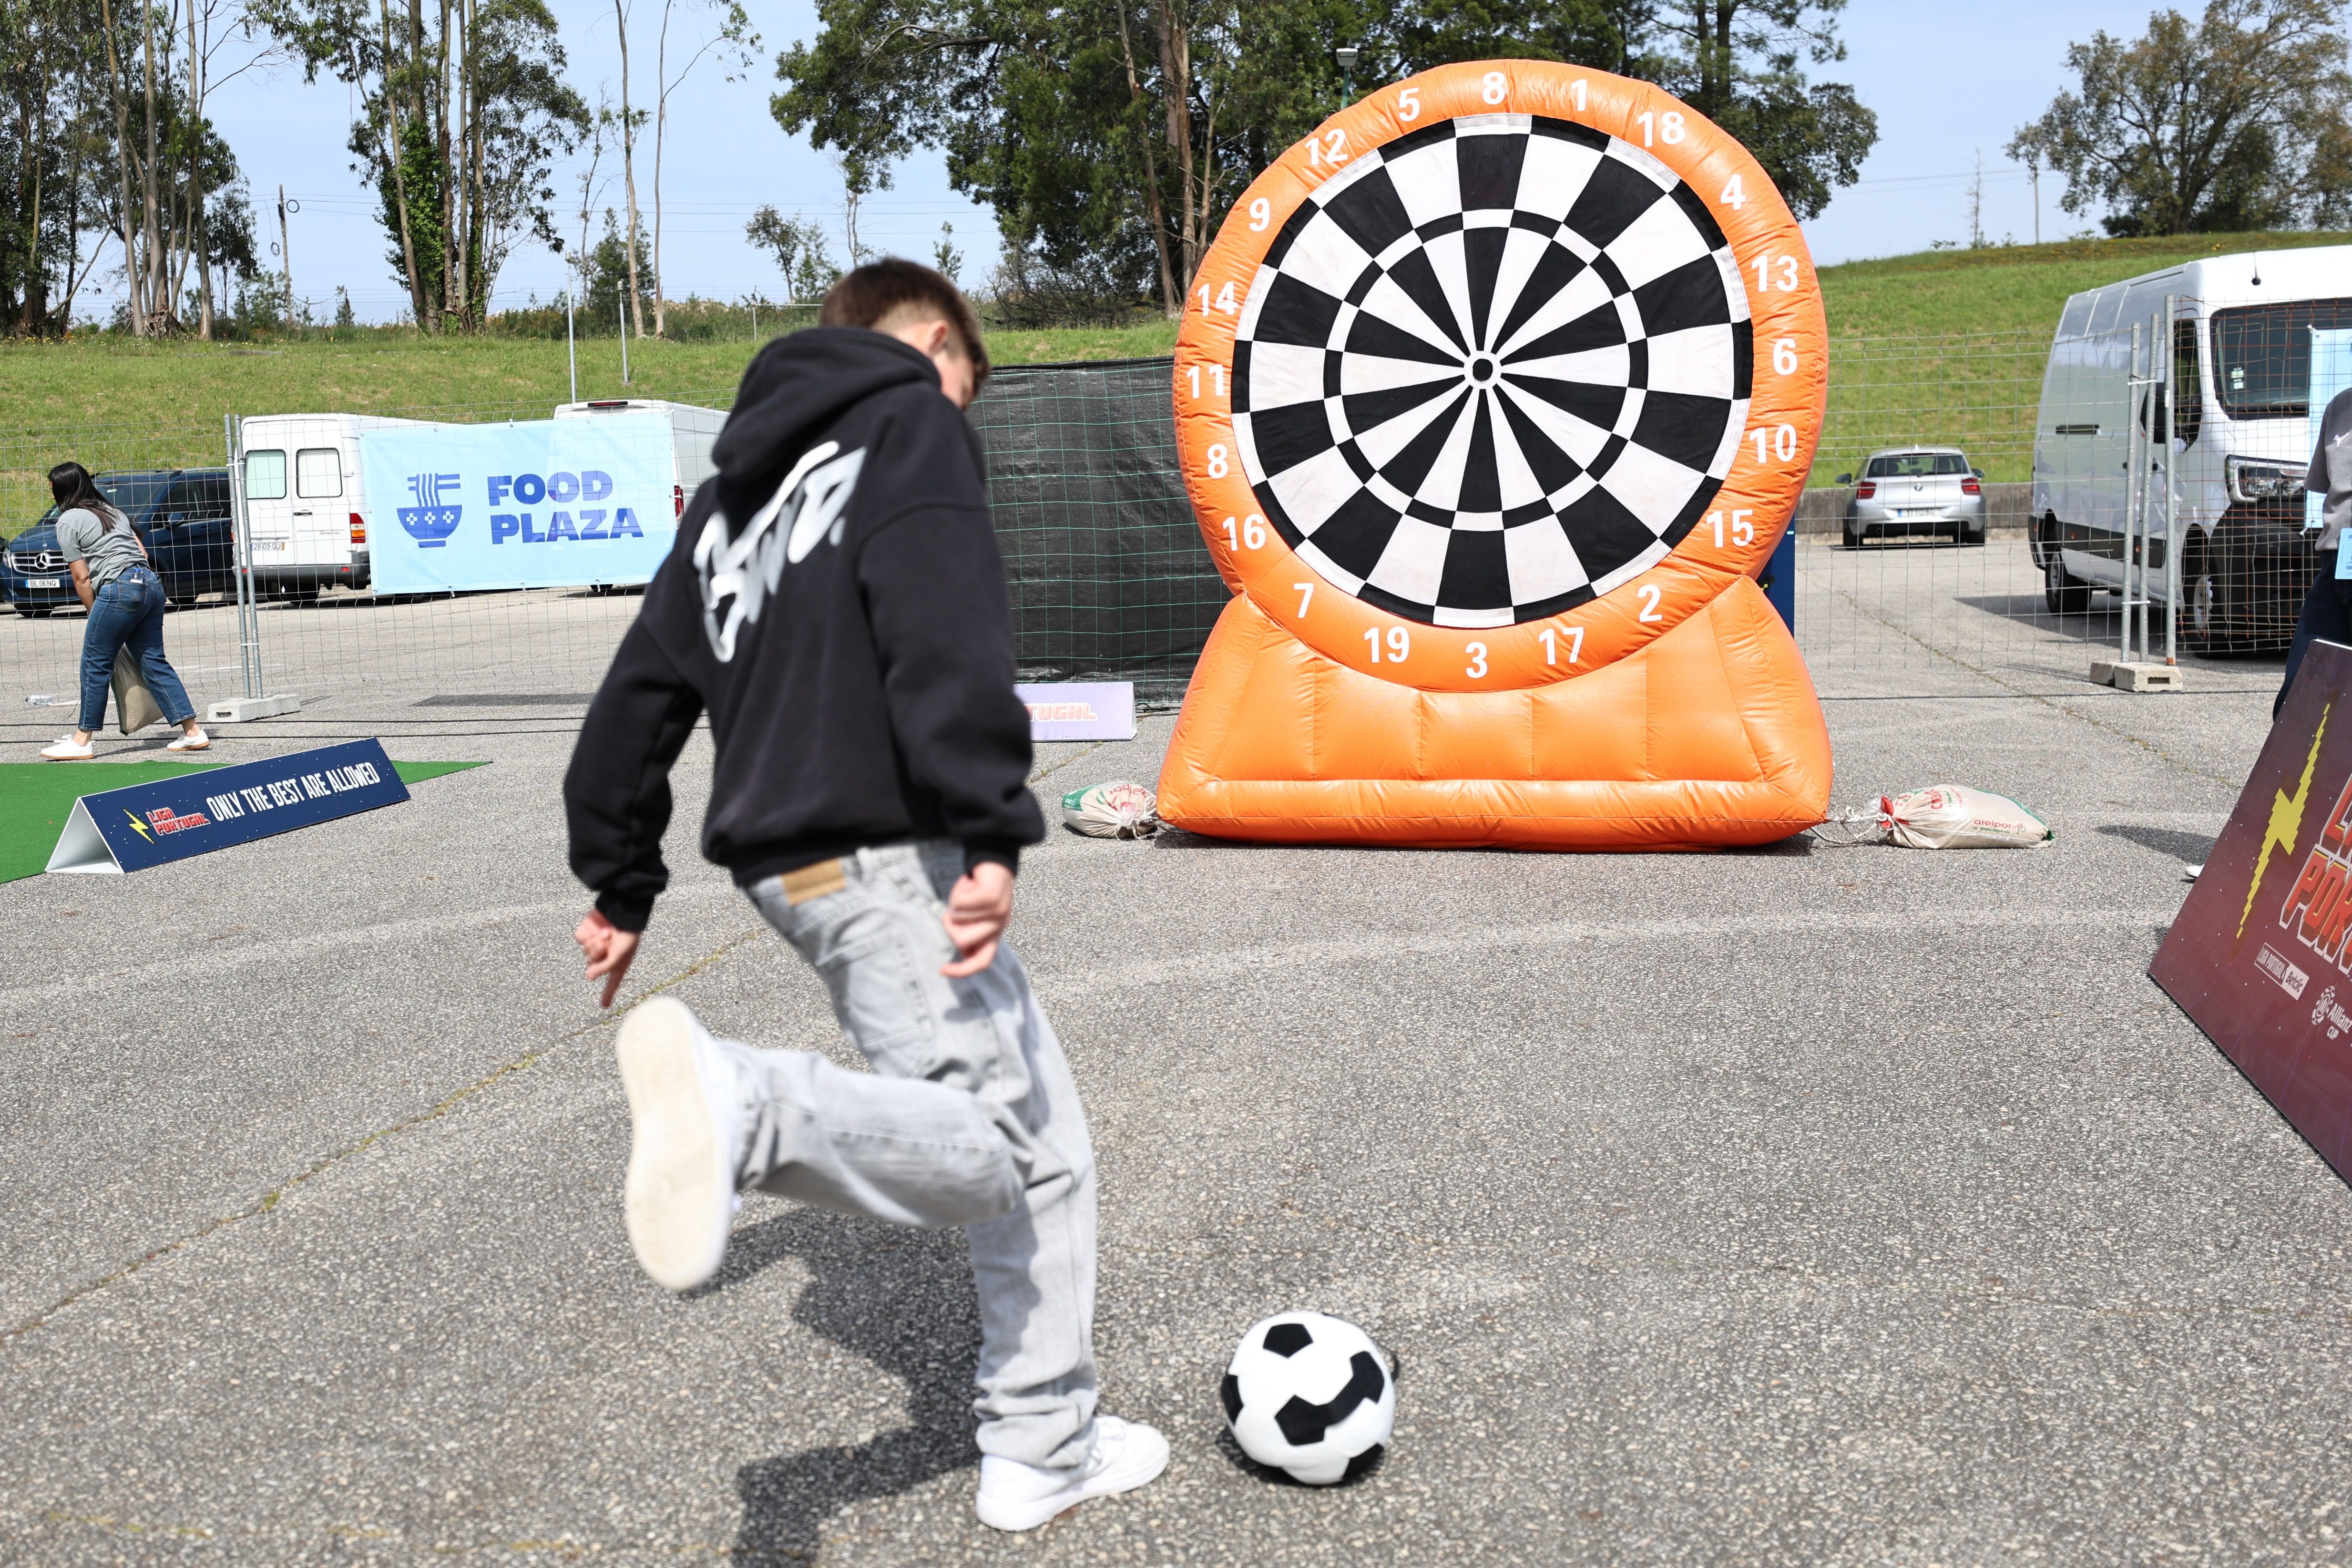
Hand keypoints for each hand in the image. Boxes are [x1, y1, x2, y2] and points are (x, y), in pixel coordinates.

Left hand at [576, 908, 639, 1007]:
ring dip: (594, 944)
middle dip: (597, 954)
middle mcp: (605, 955)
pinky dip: (587, 935)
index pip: (612, 982)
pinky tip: (597, 930)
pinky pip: (580, 939)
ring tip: (606, 934)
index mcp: (616, 963)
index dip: (608, 994)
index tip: (605, 1005)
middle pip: (591, 965)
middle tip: (606, 944)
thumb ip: (604, 967)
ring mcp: (595, 943)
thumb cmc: (628, 934)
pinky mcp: (587, 931)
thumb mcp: (620, 955)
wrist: (624, 911)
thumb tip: (588, 977)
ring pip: (585, 951)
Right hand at [941, 861, 1014, 976]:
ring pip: (958, 920)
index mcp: (995, 932)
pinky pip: (960, 903)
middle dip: (950, 925)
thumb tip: (963, 950)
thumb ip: (970, 931)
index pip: (982, 962)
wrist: (995, 861)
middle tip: (954, 908)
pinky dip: (958, 890)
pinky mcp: (991, 898)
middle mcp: (999, 925)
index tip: (942, 971)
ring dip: (954, 903)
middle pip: (963, 942)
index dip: (962, 971)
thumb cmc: (980, 889)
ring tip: (965, 891)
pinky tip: (968, 882)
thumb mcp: (976, 915)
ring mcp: (997, 912)